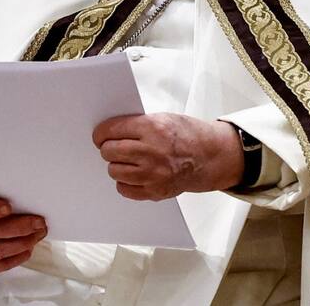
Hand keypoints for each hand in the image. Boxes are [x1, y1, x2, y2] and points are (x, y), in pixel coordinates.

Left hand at [92, 113, 244, 200]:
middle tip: (113, 147)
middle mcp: (151, 151)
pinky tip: (135, 174)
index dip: (102, 133)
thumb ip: (136, 125)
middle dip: (108, 148)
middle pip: (110, 152)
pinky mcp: (155, 191)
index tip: (100, 135)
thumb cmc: (187, 135)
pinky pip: (124, 189)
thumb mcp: (163, 118)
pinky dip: (126, 182)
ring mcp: (153, 174)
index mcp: (152, 128)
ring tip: (128, 160)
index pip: (111, 130)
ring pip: (114, 171)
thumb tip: (109, 132)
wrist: (209, 156)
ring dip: (117, 165)